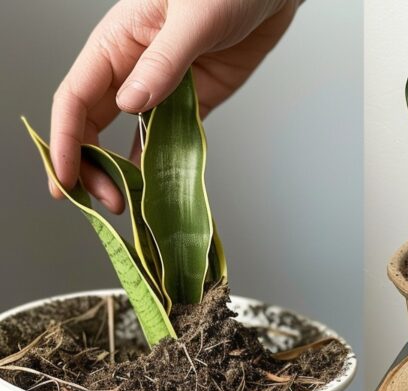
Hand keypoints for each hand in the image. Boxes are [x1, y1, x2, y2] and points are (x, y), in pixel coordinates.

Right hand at [50, 0, 298, 209]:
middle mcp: (133, 69)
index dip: (66, 140)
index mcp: (117, 43)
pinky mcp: (194, 103)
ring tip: (125, 207)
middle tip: (105, 203)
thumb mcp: (193, 18)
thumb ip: (163, 62)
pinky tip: (153, 190)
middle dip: (91, 167)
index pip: (77, 98)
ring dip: (123, 174)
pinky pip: (168, 140)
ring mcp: (163, 89)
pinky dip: (159, 166)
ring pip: (129, 138)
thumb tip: (133, 103)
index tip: (65, 178)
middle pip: (94, 125)